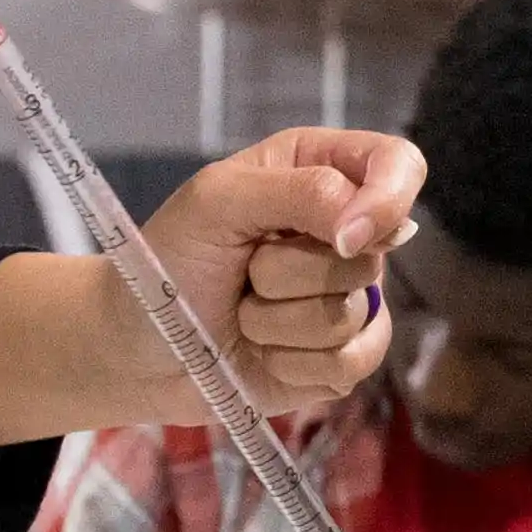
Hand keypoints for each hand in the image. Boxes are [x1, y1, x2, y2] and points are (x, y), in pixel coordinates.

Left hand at [130, 128, 421, 421]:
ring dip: (278, 323)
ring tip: (242, 313)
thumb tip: (368, 230)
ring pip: (353, 316)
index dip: (386, 201)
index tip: (342, 238)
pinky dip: (292, 364)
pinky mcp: (340, 360)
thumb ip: (300, 192)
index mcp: (319, 171)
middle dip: (292, 274)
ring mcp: (346, 299)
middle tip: (244, 272)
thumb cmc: (166, 261)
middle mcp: (342, 232)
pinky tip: (260, 353)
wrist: (134, 348)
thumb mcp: (217, 201)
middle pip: (370, 255)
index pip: (398, 166)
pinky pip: (349, 365)